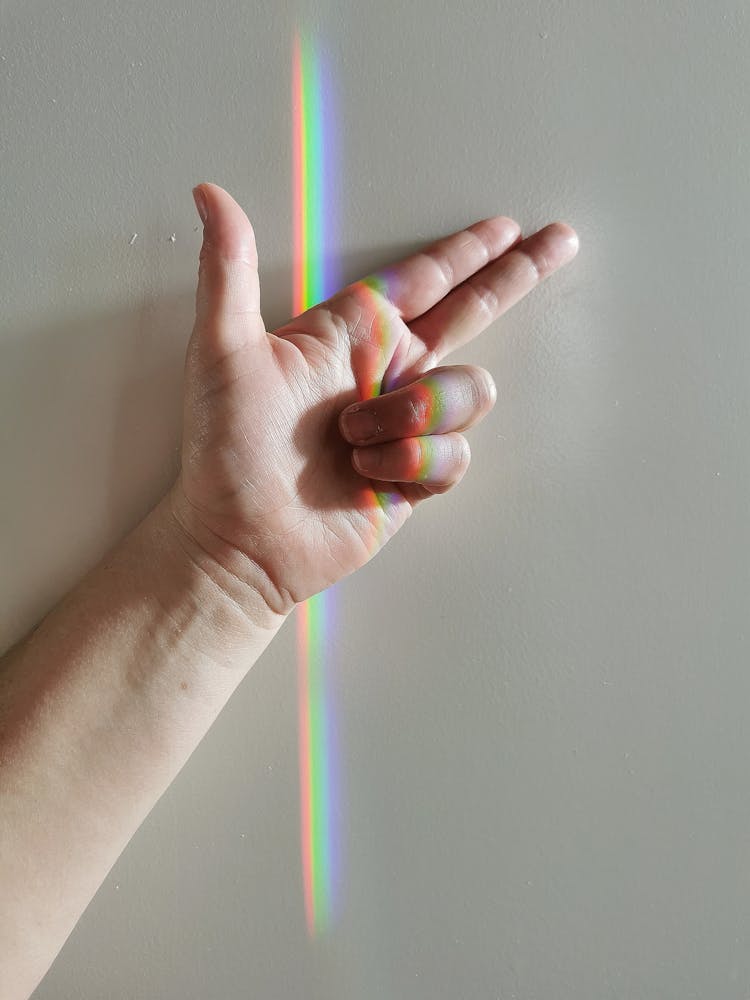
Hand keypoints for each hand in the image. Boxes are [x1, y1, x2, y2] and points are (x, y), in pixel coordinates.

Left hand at [168, 183, 578, 618]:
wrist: (243, 540)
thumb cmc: (225, 450)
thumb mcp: (221, 351)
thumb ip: (227, 269)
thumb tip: (209, 193)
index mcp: (349, 335)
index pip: (422, 278)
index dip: (466, 252)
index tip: (507, 227)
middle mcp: (386, 373)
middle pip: (471, 312)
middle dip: (515, 276)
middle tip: (559, 240)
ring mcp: (406, 425)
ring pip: (468, 392)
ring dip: (416, 414)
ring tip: (354, 440)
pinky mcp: (418, 474)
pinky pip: (456, 454)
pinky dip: (414, 463)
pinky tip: (370, 476)